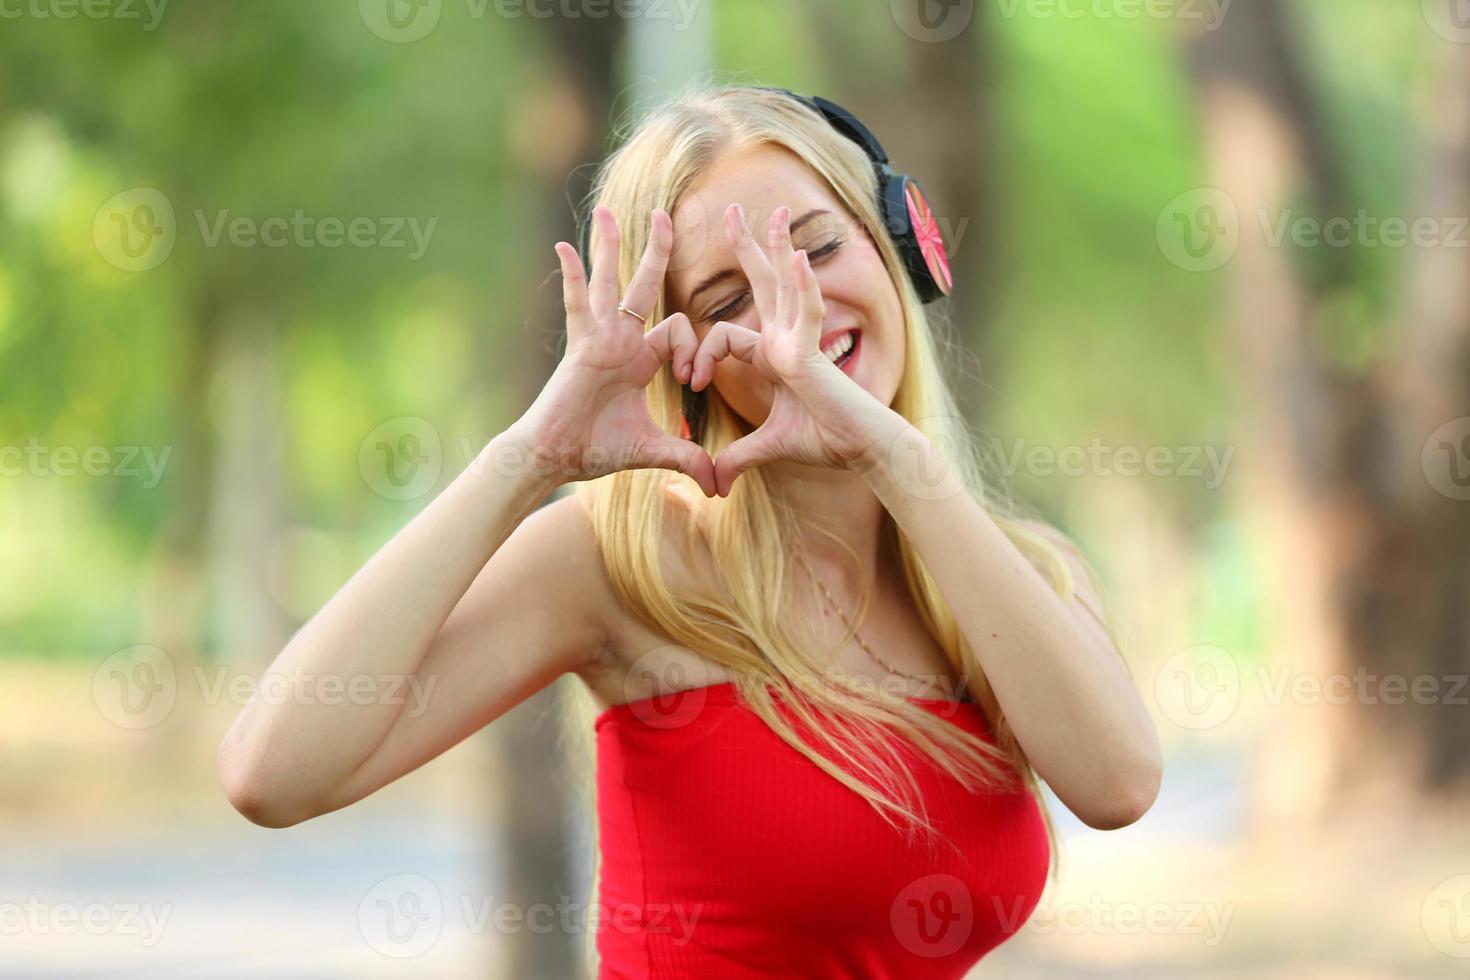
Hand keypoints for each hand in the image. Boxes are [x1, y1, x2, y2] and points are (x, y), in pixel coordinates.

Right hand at [513, 206, 716, 495]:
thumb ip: (689, 458)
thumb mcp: (654, 450)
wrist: (557, 459)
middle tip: (667, 214)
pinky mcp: (578, 347)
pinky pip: (576, 305)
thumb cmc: (597, 451)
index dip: (695, 349)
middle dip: (657, 251)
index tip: (695, 380)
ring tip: (608, 210)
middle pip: (644, 286)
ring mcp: (598, 340)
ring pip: (609, 284)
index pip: (679, 330)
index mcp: (641, 359)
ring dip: (610, 247)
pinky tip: (565, 246)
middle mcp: (621, 341)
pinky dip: (571, 277)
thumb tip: (720, 488)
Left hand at [691, 203, 901, 496]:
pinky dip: (802, 287)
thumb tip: (716, 483)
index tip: (691, 384)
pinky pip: (807, 313)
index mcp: (772, 356)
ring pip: (784, 286)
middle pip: (762, 285)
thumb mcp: (768, 447)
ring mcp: (801, 342)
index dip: (700, 357)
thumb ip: (739, 457)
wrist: (862, 450)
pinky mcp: (813, 354)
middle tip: (728, 210)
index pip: (724, 336)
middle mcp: (786, 340)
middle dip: (746, 248)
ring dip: (778, 247)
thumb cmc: (825, 441)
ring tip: (775, 212)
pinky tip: (797, 259)